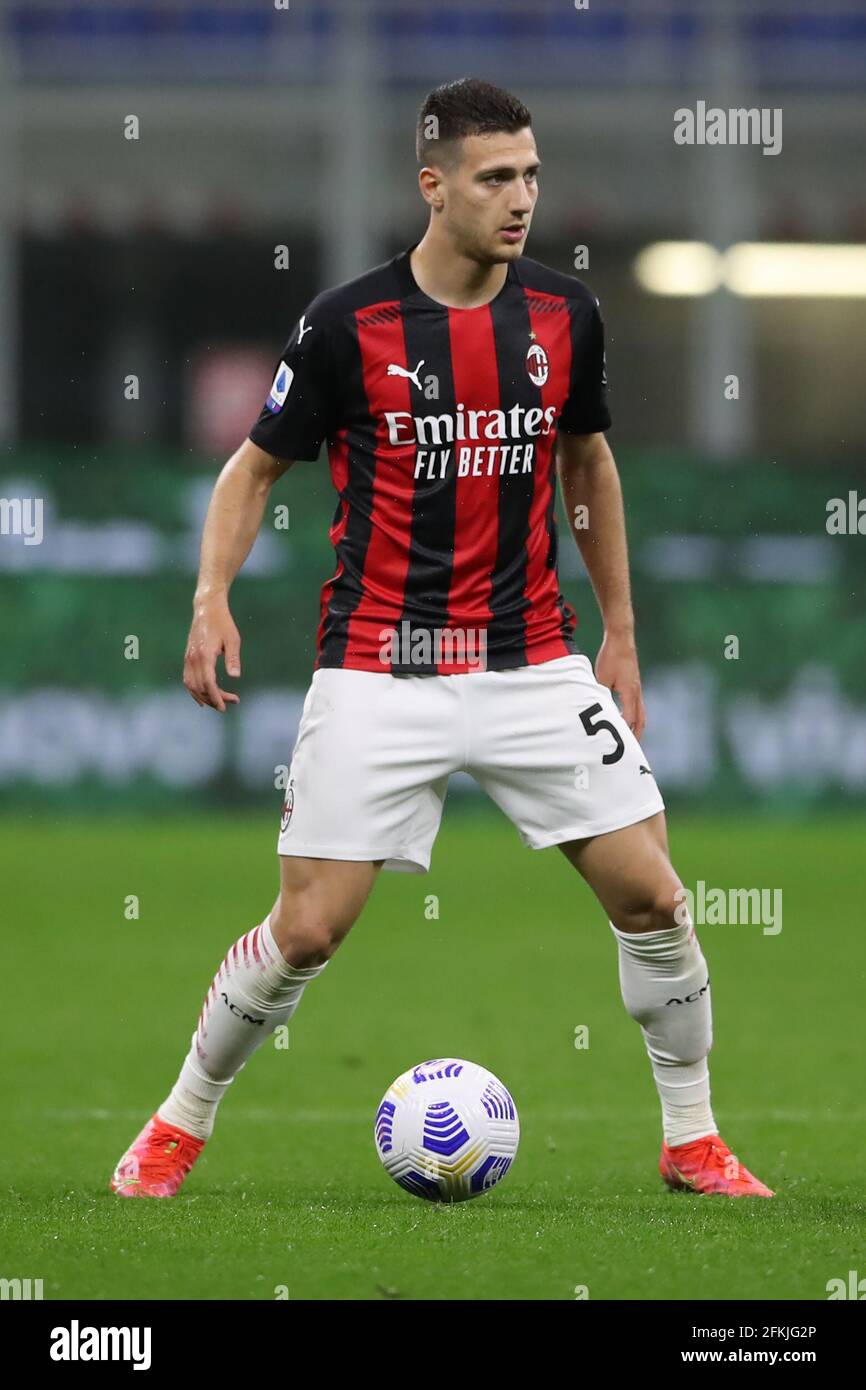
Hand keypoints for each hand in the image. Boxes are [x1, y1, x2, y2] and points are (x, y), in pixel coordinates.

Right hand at [183, 597, 241, 711]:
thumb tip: (235, 677)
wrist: (206, 609)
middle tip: (232, 701)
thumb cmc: (223, 623)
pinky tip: (203, 698)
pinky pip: (187, 679)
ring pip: (191, 686)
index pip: (209, 683)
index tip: (225, 707)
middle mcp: (193, 659)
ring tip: (219, 703)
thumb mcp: (233, 640)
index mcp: (205, 655)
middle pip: (201, 687)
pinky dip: (194, 691)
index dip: (216, 697)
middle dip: (214, 699)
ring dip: (204, 697)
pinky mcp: (187, 658)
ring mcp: (188, 659)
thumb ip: (233, 659)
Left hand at [595, 629, 645, 738]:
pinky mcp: (635, 684)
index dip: (626, 734)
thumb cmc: (611, 657)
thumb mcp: (601, 678)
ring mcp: (637, 688)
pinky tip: (627, 719)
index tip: (622, 747)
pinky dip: (635, 716)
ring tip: (632, 739)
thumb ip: (601, 695)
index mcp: (630, 693)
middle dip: (636, 736)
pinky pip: (637, 705)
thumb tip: (598, 709)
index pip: (630, 719)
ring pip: (641, 713)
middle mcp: (637, 692)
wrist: (621, 639)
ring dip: (637, 727)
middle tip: (632, 751)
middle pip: (641, 720)